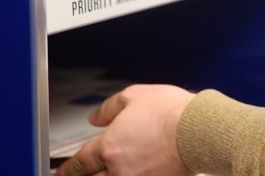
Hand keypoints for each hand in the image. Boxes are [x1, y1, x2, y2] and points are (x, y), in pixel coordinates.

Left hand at [56, 84, 194, 175]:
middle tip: (84, 172)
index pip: (78, 165)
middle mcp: (119, 170)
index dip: (67, 170)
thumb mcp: (134, 96)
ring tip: (108, 170)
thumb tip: (95, 118)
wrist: (200, 130)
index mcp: (109, 148)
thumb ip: (109, 108)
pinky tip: (133, 171)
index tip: (64, 172)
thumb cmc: (172, 112)